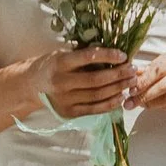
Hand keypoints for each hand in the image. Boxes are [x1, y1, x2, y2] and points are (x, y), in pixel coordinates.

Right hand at [14, 46, 131, 119]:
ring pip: (98, 95)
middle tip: (133, 70)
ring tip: (131, 82)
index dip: (108, 56)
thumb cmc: (53, 65)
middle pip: (96, 80)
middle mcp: (61, 82)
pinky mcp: (69, 112)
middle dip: (118, 74)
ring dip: (118, 89)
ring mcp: (65, 99)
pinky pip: (95, 109)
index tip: (123, 55)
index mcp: (60, 63)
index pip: (88, 57)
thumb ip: (84, 55)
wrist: (32, 85)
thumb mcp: (63, 54)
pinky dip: (111, 103)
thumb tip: (114, 52)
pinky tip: (121, 96)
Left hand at [131, 44, 165, 112]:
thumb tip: (134, 74)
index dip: (142, 81)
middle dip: (143, 96)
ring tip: (143, 105)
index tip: (130, 89)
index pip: (157, 69)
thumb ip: (157, 64)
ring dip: (153, 104)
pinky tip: (162, 104)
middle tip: (130, 103)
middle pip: (162, 86)